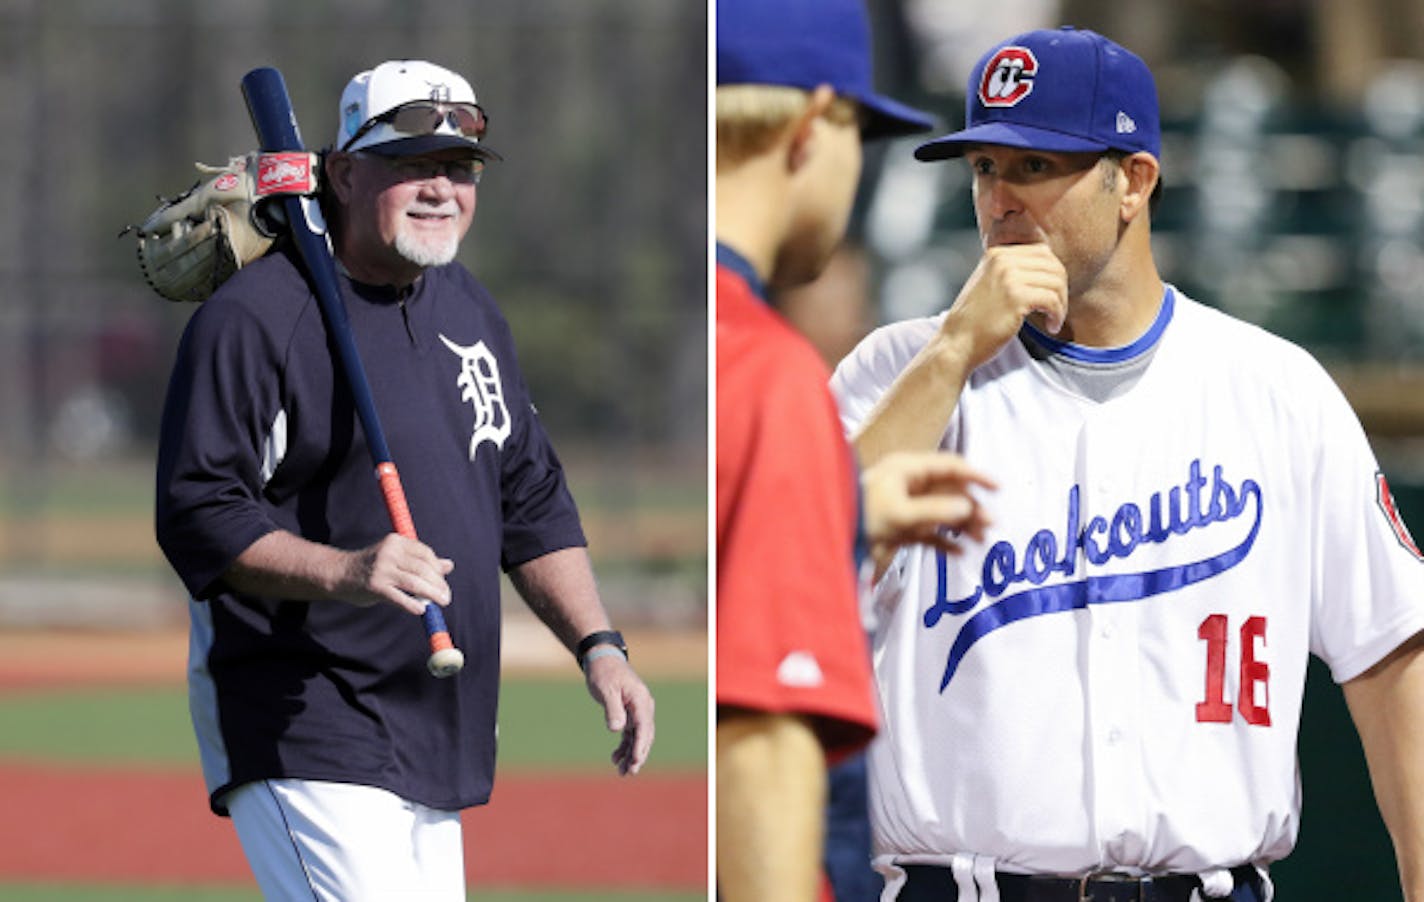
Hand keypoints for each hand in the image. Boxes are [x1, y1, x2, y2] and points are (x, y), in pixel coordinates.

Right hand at [337, 533, 454, 615]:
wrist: (339, 574)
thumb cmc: (372, 567)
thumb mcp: (396, 559)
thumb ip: (421, 561)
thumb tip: (449, 565)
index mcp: (396, 542)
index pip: (426, 554)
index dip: (438, 569)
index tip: (443, 583)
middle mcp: (389, 552)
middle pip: (423, 568)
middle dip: (438, 584)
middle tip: (446, 597)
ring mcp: (381, 569)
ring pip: (415, 582)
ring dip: (432, 594)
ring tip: (442, 602)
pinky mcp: (375, 586)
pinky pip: (400, 597)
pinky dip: (413, 604)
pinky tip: (421, 610)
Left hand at [584, 653, 655, 775]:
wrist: (602, 659)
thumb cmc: (604, 672)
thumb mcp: (606, 689)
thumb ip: (613, 709)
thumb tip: (617, 729)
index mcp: (640, 699)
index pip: (644, 726)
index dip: (641, 745)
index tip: (636, 760)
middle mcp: (643, 706)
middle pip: (644, 735)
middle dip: (638, 755)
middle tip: (629, 772)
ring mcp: (637, 710)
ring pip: (638, 737)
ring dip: (631, 754)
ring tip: (622, 772)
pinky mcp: (629, 713)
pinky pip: (630, 733)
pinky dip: (624, 746)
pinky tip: (615, 758)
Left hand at [862, 451, 995, 573]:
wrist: (832, 540)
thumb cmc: (861, 515)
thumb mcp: (899, 513)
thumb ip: (935, 511)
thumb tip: (966, 508)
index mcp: (907, 469)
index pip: (949, 465)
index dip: (975, 475)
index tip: (998, 488)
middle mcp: (910, 485)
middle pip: (950, 491)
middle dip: (971, 506)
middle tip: (990, 524)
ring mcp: (907, 507)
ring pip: (943, 513)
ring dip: (962, 525)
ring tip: (980, 540)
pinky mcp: (903, 529)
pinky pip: (930, 533)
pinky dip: (945, 542)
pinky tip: (959, 553)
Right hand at [940, 244, 1068, 370]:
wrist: (957, 343)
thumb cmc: (975, 321)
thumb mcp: (989, 284)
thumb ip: (1011, 273)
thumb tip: (1048, 272)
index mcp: (997, 254)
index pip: (1042, 253)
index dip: (1054, 275)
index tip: (1052, 295)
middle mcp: (1003, 260)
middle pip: (1053, 265)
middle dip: (1061, 289)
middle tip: (1057, 310)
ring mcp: (1008, 277)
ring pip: (1056, 283)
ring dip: (1061, 305)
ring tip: (1054, 320)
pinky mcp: (1016, 297)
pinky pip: (1052, 300)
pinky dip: (1057, 315)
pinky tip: (1051, 326)